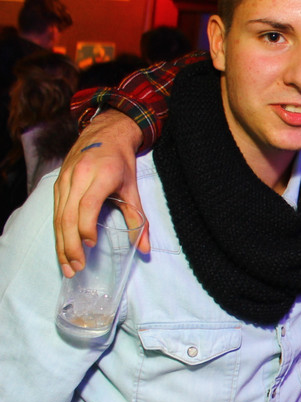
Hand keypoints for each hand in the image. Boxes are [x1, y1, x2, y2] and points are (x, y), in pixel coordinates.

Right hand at [54, 110, 146, 276]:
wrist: (104, 134)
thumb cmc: (120, 162)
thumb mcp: (133, 188)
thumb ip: (139, 219)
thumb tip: (145, 248)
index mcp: (101, 175)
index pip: (87, 204)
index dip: (86, 226)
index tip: (91, 244)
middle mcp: (78, 177)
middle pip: (68, 215)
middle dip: (71, 244)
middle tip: (77, 267)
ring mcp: (64, 180)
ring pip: (58, 216)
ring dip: (61, 244)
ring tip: (68, 266)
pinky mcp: (57, 185)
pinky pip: (55, 213)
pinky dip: (58, 234)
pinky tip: (62, 250)